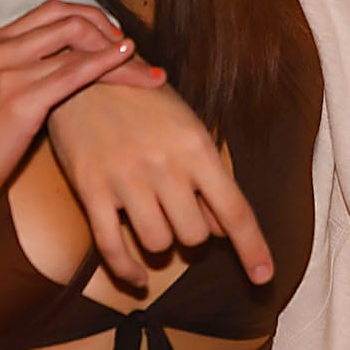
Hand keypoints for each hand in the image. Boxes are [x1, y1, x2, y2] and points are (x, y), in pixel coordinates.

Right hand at [0, 2, 141, 218]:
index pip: (53, 11)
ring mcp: (7, 72)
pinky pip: (75, 72)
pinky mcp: (20, 100)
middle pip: (69, 18)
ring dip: (121, 54)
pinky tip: (128, 65)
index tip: (116, 38)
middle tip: (135, 52)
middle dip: (110, 30)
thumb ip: (27, 69)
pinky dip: (107, 64)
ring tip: (147, 70)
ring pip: (78, 42)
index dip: (92, 19)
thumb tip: (73, 62)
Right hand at [47, 83, 272, 289]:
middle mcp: (165, 166)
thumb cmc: (144, 100)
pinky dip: (127, 269)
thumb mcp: (187, 128)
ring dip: (161, 243)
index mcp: (197, 148)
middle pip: (194, 236)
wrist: (86, 73)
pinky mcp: (90, 189)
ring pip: (158, 243)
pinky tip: (138, 276)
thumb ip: (205, 178)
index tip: (263, 276)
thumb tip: (219, 229)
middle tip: (182, 215)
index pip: (234, 210)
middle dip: (194, 236)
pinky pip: (111, 247)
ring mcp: (126, 179)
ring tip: (156, 221)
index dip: (252, 247)